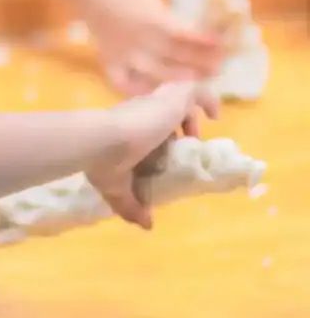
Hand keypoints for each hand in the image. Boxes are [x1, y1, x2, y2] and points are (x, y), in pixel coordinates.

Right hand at [80, 0, 222, 95]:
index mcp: (149, 15)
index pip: (183, 33)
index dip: (205, 41)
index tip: (223, 44)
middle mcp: (137, 37)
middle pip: (174, 57)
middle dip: (200, 63)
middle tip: (220, 67)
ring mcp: (121, 50)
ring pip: (152, 73)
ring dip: (175, 79)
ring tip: (196, 82)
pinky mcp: (108, 57)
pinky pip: (121, 81)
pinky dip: (135, 90)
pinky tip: (152, 93)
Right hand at [85, 81, 218, 227]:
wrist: (101, 141)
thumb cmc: (105, 162)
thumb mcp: (115, 188)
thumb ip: (131, 204)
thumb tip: (146, 225)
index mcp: (126, 126)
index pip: (147, 127)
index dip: (160, 138)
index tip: (169, 155)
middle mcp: (140, 110)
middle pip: (163, 112)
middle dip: (177, 127)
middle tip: (185, 146)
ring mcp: (157, 103)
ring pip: (178, 97)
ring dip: (189, 115)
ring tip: (196, 134)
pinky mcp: (173, 100)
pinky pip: (196, 92)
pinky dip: (208, 101)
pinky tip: (216, 116)